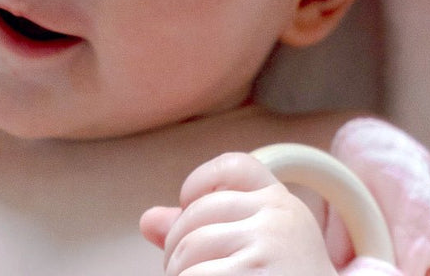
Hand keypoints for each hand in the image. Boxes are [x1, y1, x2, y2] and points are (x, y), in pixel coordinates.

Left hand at [140, 151, 337, 275]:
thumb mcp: (256, 251)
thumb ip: (205, 230)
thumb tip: (146, 220)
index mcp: (283, 204)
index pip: (234, 165)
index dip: (200, 181)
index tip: (189, 206)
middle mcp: (278, 216)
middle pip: (197, 214)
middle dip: (177, 246)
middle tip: (184, 272)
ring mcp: (268, 245)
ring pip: (190, 249)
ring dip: (179, 273)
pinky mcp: (255, 274)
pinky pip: (196, 275)